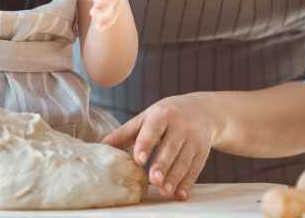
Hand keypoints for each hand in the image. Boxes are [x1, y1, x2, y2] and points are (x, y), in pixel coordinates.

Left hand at [103, 93, 221, 200]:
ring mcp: (193, 140)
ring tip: (164, 191)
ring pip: (184, 161)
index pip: (153, 130)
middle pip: (170, 148)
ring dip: (174, 177)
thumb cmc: (167, 115)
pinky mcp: (202, 152)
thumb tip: (100, 146)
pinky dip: (188, 183)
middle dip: (162, 164)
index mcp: (162, 115)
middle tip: (153, 179)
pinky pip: (195, 169)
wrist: (203, 110)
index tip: (139, 159)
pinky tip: (180, 194)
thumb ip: (125, 133)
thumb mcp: (146, 117)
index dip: (146, 144)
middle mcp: (180, 126)